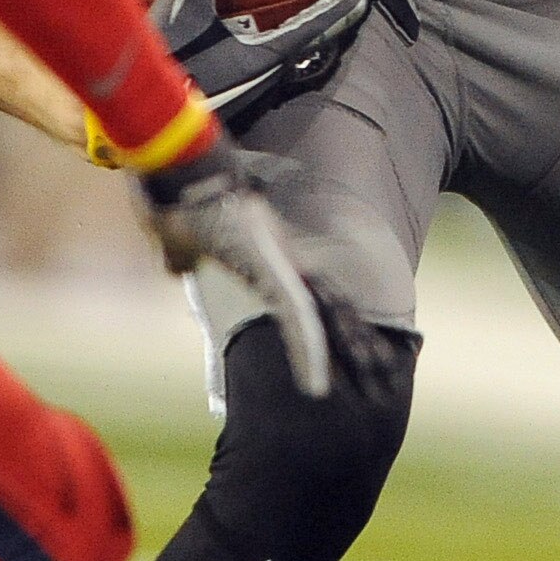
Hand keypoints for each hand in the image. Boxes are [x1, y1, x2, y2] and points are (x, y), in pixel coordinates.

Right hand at [138, 141, 404, 404]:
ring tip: (373, 391)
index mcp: (271, 256)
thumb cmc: (176, 199)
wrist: (183, 169)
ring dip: (350, 357)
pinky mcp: (271, 274)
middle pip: (334, 308)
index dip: (335, 325)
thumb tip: (176, 267)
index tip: (358, 352)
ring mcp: (283, 266)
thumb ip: (183, 256)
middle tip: (383, 380)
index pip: (313, 296)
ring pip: (329, 318)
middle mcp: (287, 261)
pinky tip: (317, 388)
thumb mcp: (179, 240)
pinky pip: (297, 320)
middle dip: (359, 346)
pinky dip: (307, 354)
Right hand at [150, 0, 408, 130]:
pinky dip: (277, 48)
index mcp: (269, 56)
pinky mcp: (236, 102)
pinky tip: (257, 37)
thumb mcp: (182, 6)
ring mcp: (255, 95)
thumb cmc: (168, 65)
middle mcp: (272, 80)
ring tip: (311, 16)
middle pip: (317, 47)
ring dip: (308, 38)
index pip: (322, 23)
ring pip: (296, 62)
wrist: (143, 119)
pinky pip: (270, 68)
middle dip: (335, 22)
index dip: (346, 0)